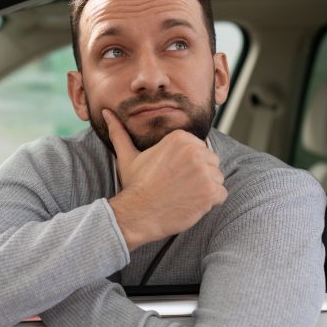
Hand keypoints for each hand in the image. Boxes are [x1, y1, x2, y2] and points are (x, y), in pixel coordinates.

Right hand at [103, 109, 226, 250]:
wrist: (138, 213)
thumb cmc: (135, 186)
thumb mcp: (127, 156)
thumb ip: (119, 132)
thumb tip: (106, 113)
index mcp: (180, 138)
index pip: (200, 149)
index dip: (187, 165)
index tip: (171, 174)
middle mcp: (195, 151)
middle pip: (211, 163)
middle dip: (198, 175)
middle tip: (177, 186)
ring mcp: (205, 172)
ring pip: (217, 178)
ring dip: (205, 189)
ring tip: (183, 195)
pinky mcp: (211, 192)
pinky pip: (221, 195)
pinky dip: (210, 203)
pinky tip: (190, 204)